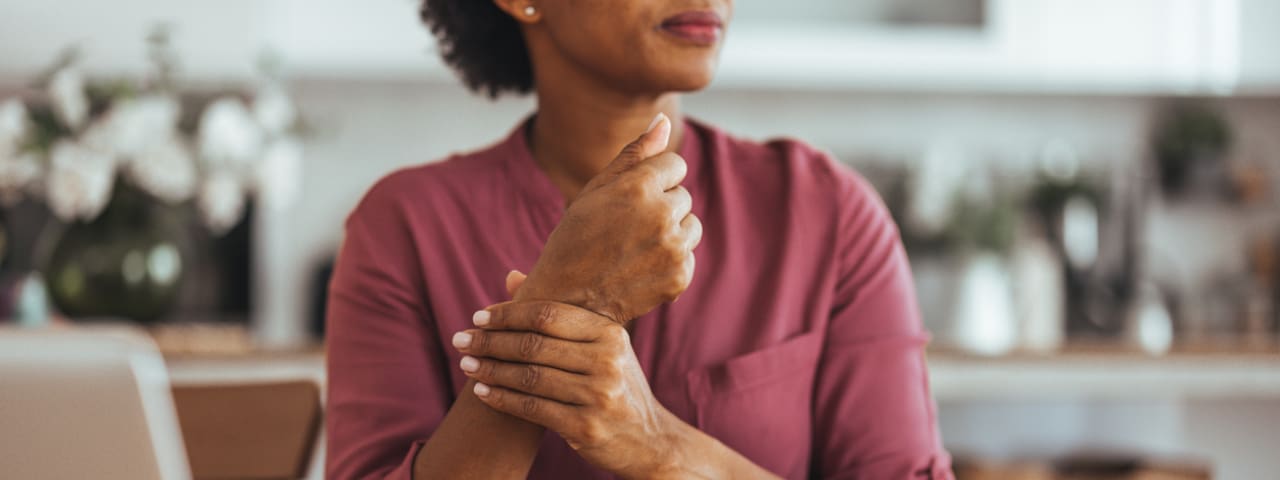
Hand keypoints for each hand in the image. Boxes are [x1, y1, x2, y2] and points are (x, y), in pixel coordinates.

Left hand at [450, 300, 694, 478]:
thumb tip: (512, 277)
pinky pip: (532, 407)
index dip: (508, 314)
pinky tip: (483, 391)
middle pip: (534, 345)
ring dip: (491, 370)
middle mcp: (608, 361)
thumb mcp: (598, 345)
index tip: (478, 317)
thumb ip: (557, 314)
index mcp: (610, 333)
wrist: (648, 439)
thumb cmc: (615, 385)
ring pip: (529, 376)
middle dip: (491, 341)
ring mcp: (599, 395)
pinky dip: (502, 398)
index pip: (548, 315)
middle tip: (460, 339)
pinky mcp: (586, 427)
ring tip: (466, 364)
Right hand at [515, 114, 702, 323]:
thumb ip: (634, 154)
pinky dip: (670, 262)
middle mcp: (661, 214)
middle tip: (626, 229)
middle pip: (683, 195)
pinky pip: (688, 256)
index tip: (632, 199)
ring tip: (636, 247)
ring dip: (671, 232)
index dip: (653, 180)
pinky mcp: (680, 277)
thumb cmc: (575, 240)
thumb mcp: (596, 190)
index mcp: (638, 186)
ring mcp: (673, 248)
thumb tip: (664, 121)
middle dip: (661, 207)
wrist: (568, 302)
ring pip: (691, 225)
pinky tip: (641, 268)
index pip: (675, 165)